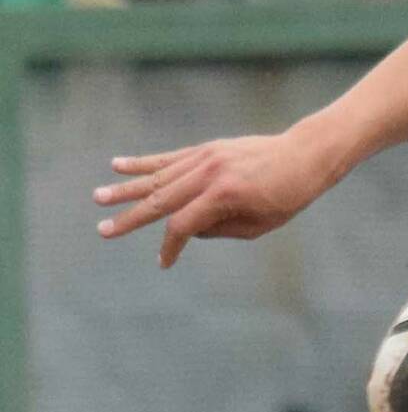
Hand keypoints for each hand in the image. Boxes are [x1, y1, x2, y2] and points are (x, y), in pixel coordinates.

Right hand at [94, 129, 342, 268]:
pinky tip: (118, 164)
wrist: (306, 155)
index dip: (170, 246)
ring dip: (127, 188)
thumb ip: (218, 230)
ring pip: (159, 176)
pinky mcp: (208, 148)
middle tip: (102, 230)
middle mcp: (211, 173)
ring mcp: (208, 157)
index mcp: (225, 195)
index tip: (164, 263)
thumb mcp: (258, 225)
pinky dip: (144, 162)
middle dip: (130, 217)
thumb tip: (186, 228)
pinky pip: (170, 158)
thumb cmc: (288, 196)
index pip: (183, 225)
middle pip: (161, 199)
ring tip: (98, 196)